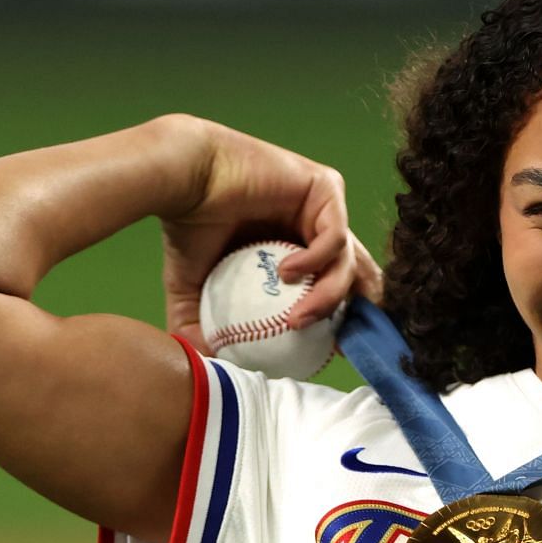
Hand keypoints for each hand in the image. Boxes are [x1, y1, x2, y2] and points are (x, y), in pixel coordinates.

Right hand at [158, 118, 383, 352]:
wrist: (183, 179)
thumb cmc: (187, 226)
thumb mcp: (192, 287)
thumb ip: (201, 324)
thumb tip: (208, 363)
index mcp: (297, 248)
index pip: (336, 286)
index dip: (343, 319)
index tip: (334, 351)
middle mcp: (316, 226)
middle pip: (355, 274)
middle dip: (357, 312)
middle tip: (341, 344)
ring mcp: (323, 207)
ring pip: (347, 261)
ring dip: (327, 298)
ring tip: (296, 319)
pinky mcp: (325, 188)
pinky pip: (335, 236)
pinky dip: (316, 261)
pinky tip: (287, 272)